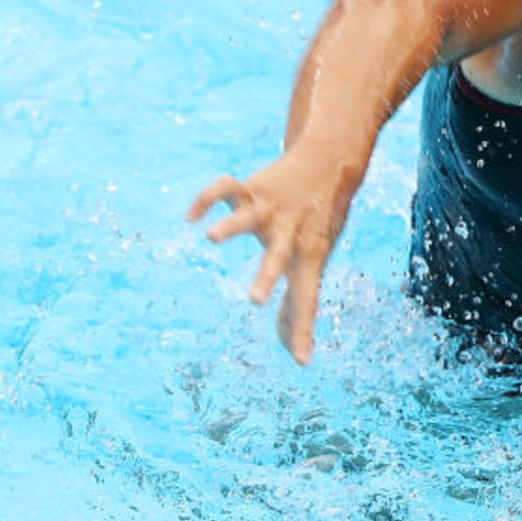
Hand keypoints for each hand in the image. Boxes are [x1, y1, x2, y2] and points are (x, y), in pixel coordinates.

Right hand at [187, 149, 358, 364]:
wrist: (329, 161)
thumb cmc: (320, 223)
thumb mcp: (315, 262)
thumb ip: (299, 306)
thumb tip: (297, 352)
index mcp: (308, 256)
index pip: (307, 298)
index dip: (304, 329)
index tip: (301, 359)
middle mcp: (289, 232)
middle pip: (279, 257)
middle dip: (266, 278)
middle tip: (253, 300)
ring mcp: (270, 209)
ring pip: (249, 216)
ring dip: (231, 226)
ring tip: (210, 237)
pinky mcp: (253, 189)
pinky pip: (226, 189)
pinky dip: (207, 200)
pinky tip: (192, 217)